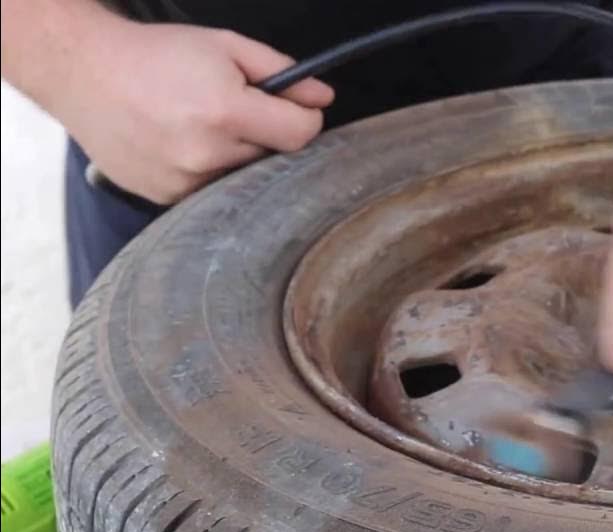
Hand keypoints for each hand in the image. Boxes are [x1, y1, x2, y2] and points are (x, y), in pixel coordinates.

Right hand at [53, 17, 332, 204]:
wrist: (82, 72)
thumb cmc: (155, 54)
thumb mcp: (224, 45)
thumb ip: (280, 71)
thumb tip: (323, 98)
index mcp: (225, 112)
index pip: (301, 134)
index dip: (305, 117)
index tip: (294, 107)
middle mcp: (205, 154)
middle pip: (274, 156)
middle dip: (266, 133)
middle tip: (233, 109)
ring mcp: (184, 182)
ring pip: (243, 177)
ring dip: (236, 155)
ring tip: (201, 125)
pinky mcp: (165, 198)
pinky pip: (212, 191)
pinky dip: (208, 171)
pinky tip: (182, 144)